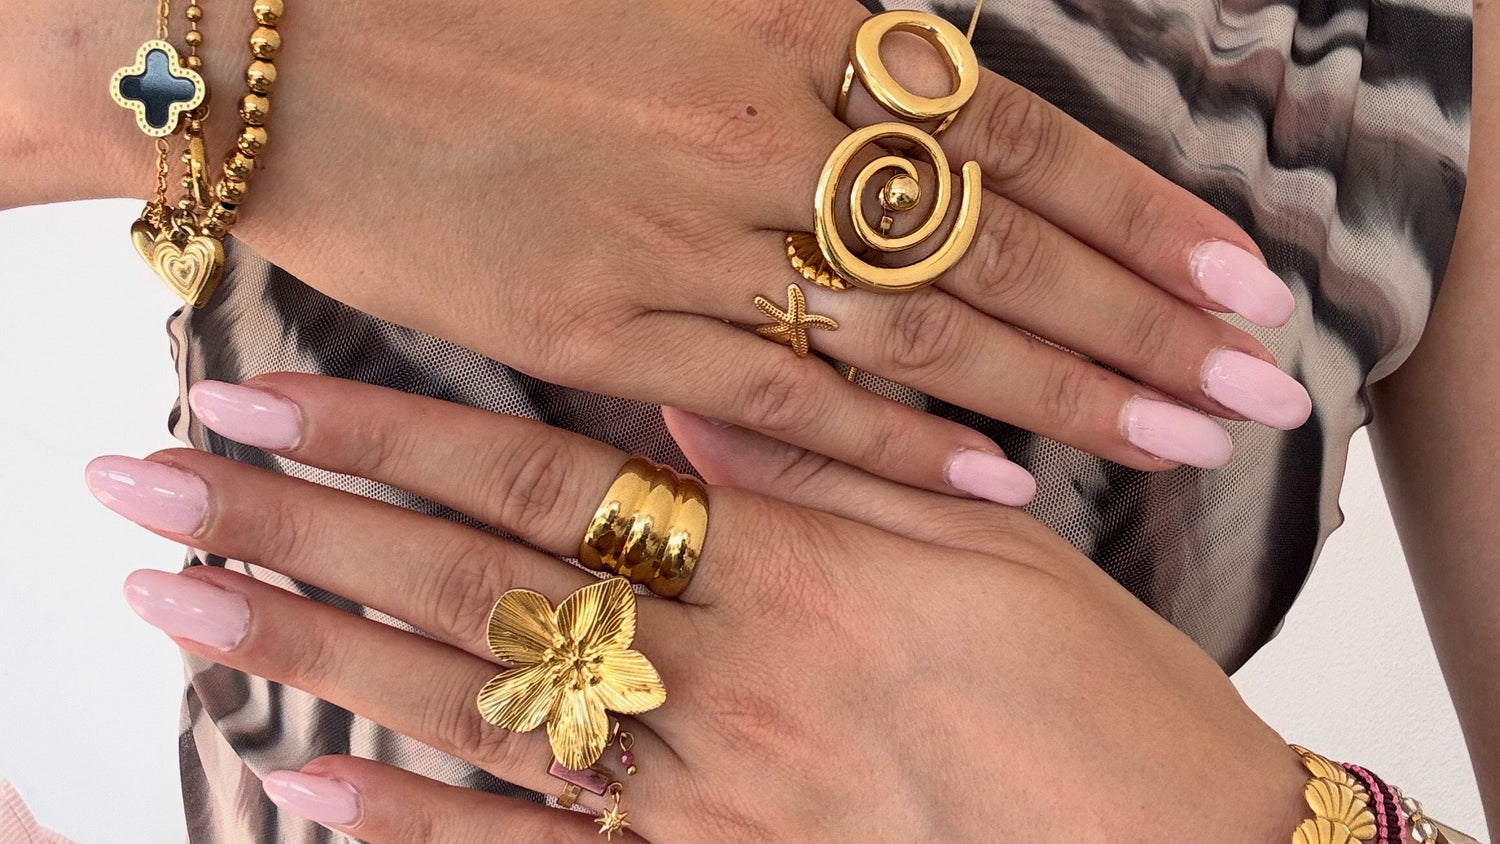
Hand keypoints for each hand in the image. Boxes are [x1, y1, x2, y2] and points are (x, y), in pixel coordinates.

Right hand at [19, 0, 1310, 505]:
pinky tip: (995, 480)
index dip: (1135, 207)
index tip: (1234, 271)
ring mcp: (685, 235)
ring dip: (1054, 392)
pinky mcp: (601, 324)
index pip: (1010, 136)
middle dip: (1138, 320)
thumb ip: (807, 33)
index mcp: (787, 21)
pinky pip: (783, 400)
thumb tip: (916, 82)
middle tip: (1251, 384)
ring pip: (915, 335)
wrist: (279, 39)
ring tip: (1170, 440)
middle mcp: (760, 129)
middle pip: (997, 248)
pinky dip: (893, 443)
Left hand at [88, 374, 1308, 840]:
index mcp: (788, 571)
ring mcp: (706, 800)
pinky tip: (300, 783)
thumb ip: (827, 477)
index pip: (535, 484)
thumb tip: (685, 414)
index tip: (257, 402)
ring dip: (306, 656)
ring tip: (176, 607)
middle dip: (289, 530)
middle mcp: (723, 679)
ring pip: (464, 716)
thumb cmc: (1099, 702)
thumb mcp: (983, 554)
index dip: (383, 437)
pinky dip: (409, 826)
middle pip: (460, 589)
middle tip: (145, 490)